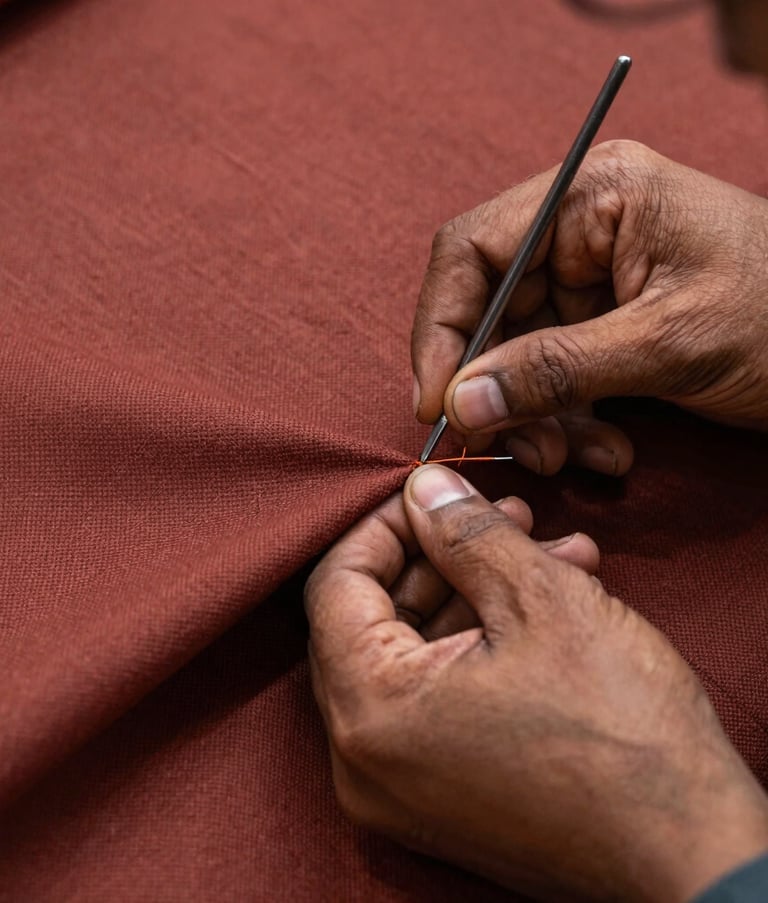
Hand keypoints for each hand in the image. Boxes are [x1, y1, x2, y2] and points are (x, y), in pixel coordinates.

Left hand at [305, 464, 767, 901]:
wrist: (690, 853)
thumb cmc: (620, 734)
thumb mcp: (540, 600)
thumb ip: (465, 532)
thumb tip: (424, 488)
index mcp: (372, 710)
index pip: (336, 584)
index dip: (385, 525)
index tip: (433, 495)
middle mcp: (365, 760)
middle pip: (376, 619)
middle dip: (444, 556)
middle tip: (504, 515)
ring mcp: (401, 787)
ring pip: (417, 656)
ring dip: (477, 594)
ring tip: (549, 552)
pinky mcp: (440, 798)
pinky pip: (438, 698)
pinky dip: (482, 645)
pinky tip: (549, 603)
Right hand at [412, 140, 767, 475]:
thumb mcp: (670, 343)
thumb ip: (558, 369)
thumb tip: (463, 400)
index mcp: (595, 196)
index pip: (474, 250)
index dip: (443, 327)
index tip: (436, 402)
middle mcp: (584, 230)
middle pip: (491, 310)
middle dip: (496, 388)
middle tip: (507, 447)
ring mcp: (595, 282)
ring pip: (519, 355)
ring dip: (537, 418)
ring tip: (574, 458)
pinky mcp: (607, 327)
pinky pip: (556, 379)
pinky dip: (569, 423)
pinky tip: (609, 452)